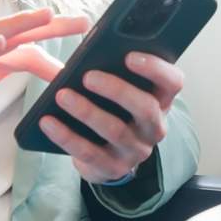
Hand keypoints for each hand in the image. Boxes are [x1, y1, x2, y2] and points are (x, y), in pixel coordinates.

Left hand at [38, 52, 184, 185]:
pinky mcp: (112, 168)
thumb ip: (114, 72)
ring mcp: (135, 151)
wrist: (106, 157)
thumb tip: (88, 52)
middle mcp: (154, 127)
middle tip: (88, 76)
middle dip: (117, 90)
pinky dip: (66, 136)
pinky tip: (47, 122)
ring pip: (115, 130)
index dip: (155, 69)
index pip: (173, 83)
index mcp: (160, 100)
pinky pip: (89, 152)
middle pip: (146, 108)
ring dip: (87, 111)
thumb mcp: (120, 92)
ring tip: (62, 95)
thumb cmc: (112, 111)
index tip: (129, 56)